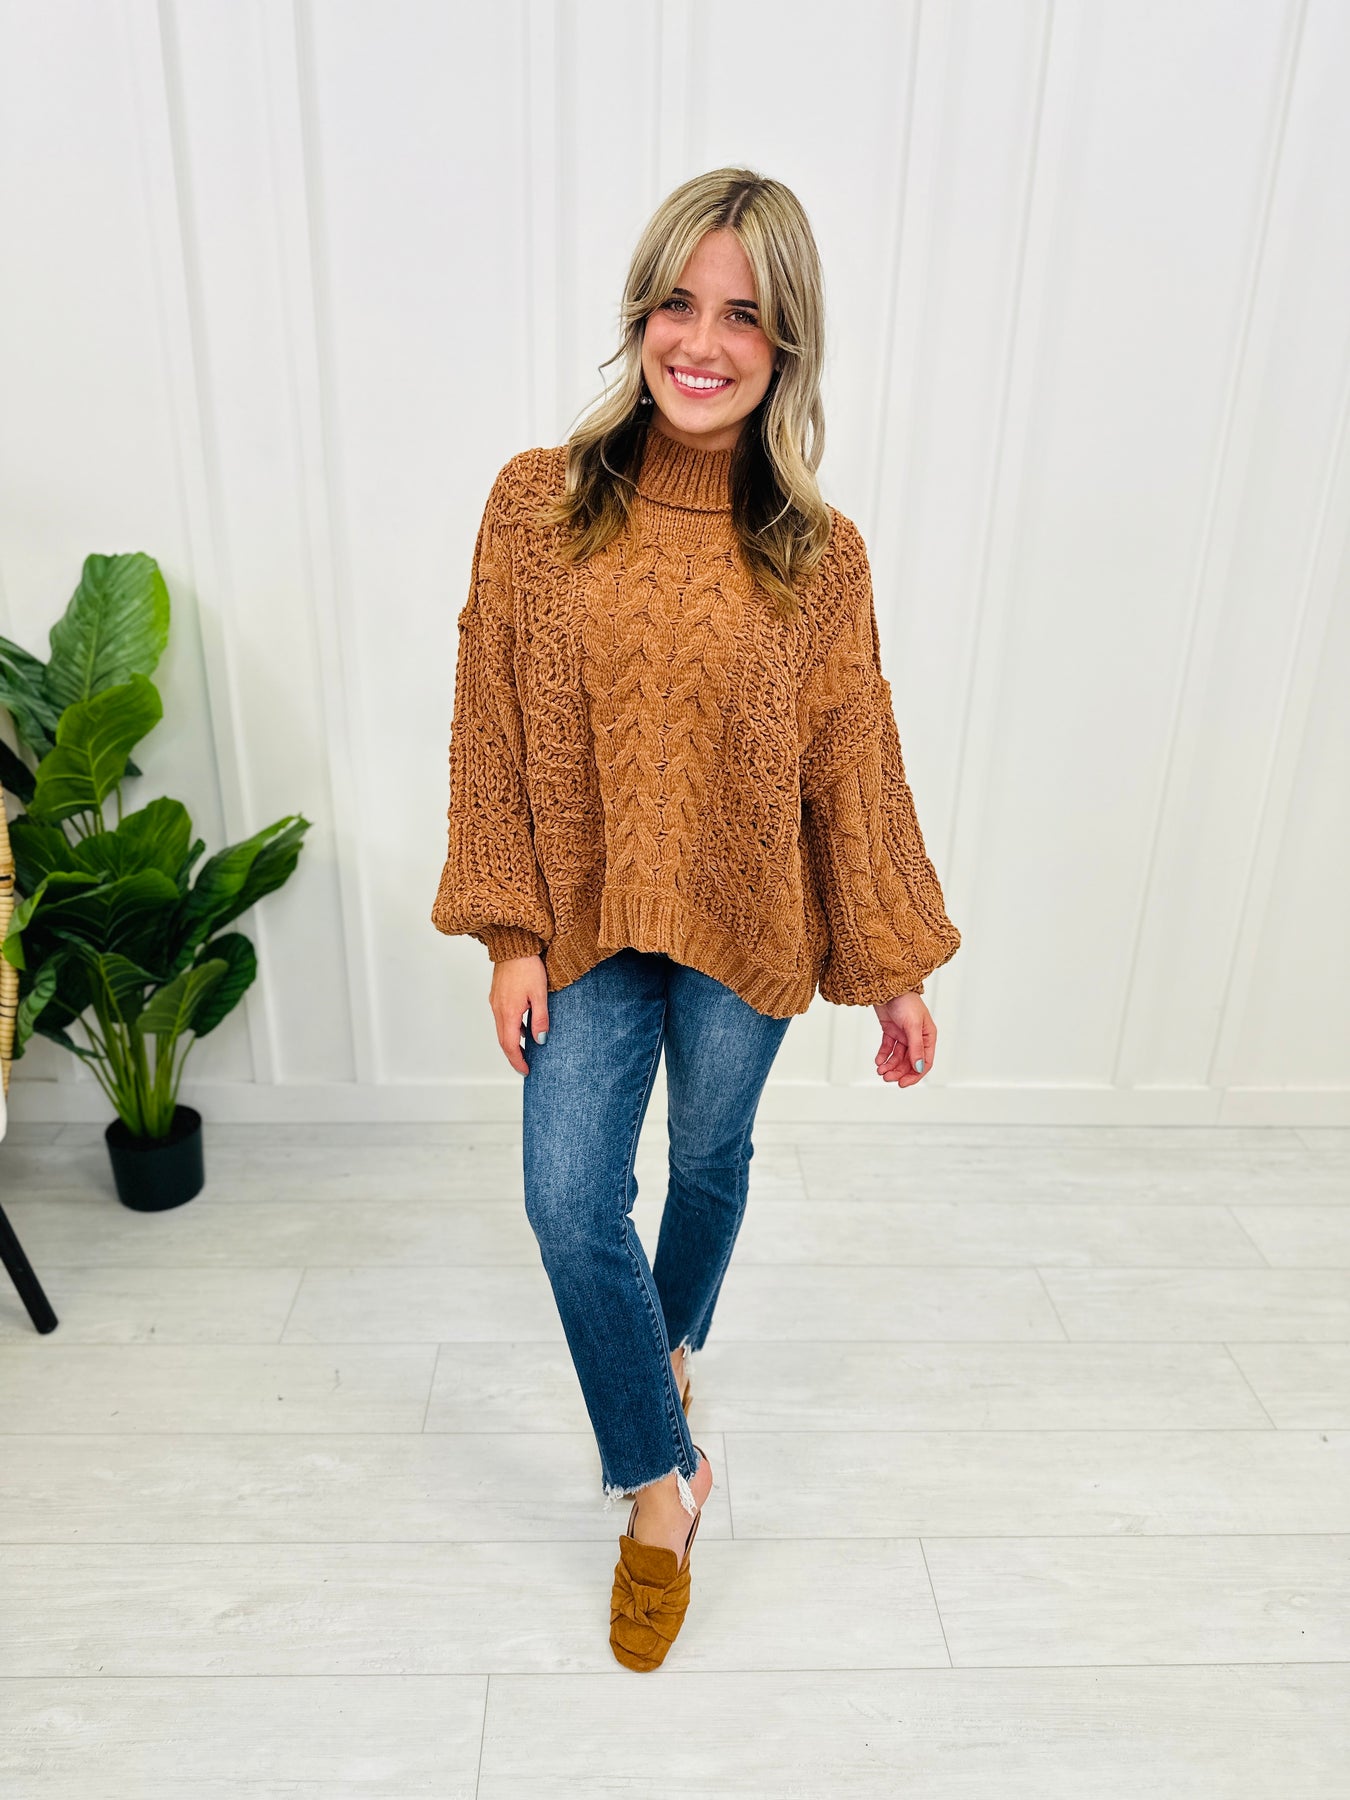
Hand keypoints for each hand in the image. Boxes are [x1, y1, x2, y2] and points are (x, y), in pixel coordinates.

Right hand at [489, 954, 549, 1074]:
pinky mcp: (496, 996)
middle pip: (503, 1041)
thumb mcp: (540, 994)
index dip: (518, 1060)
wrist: (514, 945)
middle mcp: (498, 1009)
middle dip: (514, 1056)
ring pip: (501, 1030)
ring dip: (512, 1043)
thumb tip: (540, 1041)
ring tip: (525, 1051)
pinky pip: (501, 1019)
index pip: (511, 1045)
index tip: (526, 1071)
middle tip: (525, 1067)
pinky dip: (510, 1029)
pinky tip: (522, 1028)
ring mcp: (495, 1002)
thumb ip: (540, 1019)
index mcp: (509, 1012)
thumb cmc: (528, 966)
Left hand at [872, 991, 934, 1086]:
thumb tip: (918, 1068)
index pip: (925, 1062)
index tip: (903, 1083)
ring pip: (897, 1057)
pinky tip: (878, 1061)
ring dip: (889, 1065)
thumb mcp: (912, 1025)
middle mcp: (917, 1037)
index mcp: (928, 1036)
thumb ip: (915, 1048)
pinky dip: (883, 1055)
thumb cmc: (906, 1001)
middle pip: (909, 1062)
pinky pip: (888, 1048)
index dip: (915, 1075)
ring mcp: (903, 1035)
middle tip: (887, 1077)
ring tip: (880, 1070)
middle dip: (898, 1071)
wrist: (887, 986)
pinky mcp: (891, 1031)